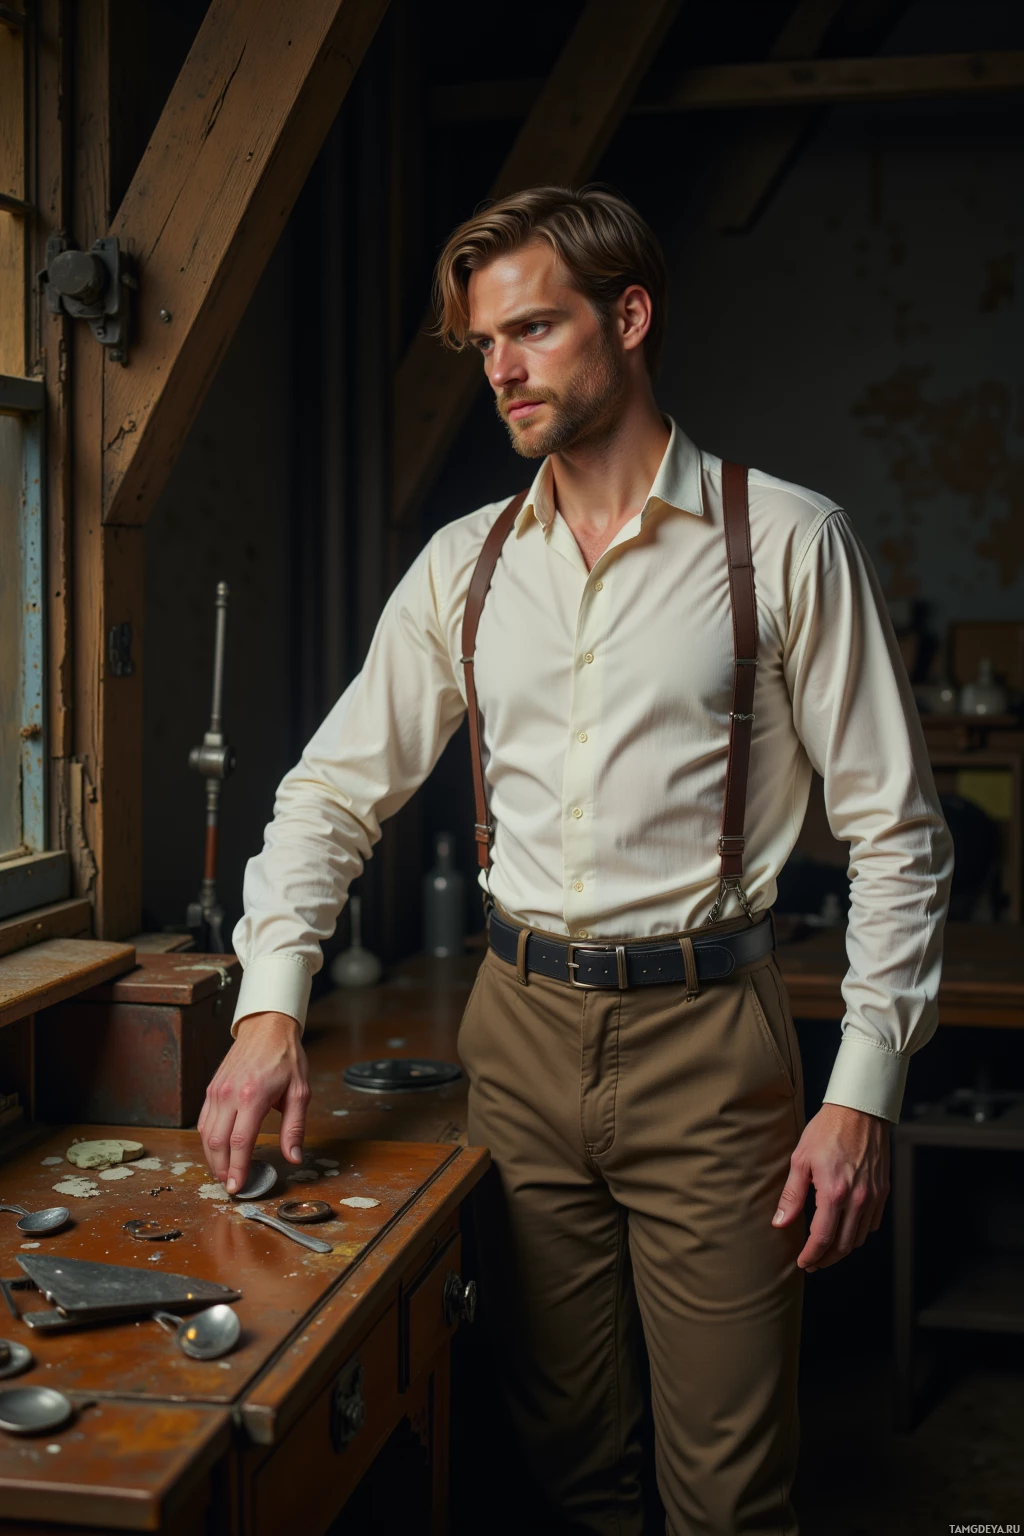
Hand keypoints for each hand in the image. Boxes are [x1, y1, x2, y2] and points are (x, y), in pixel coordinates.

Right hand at [198, 1011, 309, 1193]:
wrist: (267, 1027)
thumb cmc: (285, 1057)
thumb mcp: (300, 1092)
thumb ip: (295, 1128)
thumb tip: (294, 1157)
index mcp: (252, 1096)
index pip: (240, 1142)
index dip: (237, 1169)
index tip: (237, 1187)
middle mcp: (229, 1094)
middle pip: (217, 1143)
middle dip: (222, 1169)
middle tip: (231, 1185)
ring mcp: (216, 1091)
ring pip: (205, 1134)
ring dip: (212, 1158)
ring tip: (225, 1172)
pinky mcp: (211, 1089)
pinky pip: (203, 1121)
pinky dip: (207, 1140)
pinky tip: (218, 1150)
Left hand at [771, 1103, 889, 1271]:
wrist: (859, 1111)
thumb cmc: (827, 1130)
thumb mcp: (800, 1160)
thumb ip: (792, 1195)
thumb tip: (780, 1222)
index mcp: (834, 1193)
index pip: (822, 1238)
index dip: (811, 1255)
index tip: (803, 1263)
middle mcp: (858, 1199)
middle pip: (843, 1245)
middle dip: (826, 1259)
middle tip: (812, 1263)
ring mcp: (873, 1196)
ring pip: (859, 1238)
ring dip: (842, 1249)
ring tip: (826, 1251)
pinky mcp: (882, 1191)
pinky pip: (873, 1223)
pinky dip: (859, 1233)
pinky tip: (846, 1230)